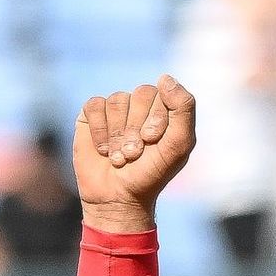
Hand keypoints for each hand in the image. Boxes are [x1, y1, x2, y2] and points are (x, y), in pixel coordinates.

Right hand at [71, 79, 197, 232]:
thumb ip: (183, 109)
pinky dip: (99, 130)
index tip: (152, 141)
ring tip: (119, 156)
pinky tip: (103, 149)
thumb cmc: (151, 174)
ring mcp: (115, 109)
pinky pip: (95, 106)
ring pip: (117, 101)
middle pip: (140, 94)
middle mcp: (139, 105)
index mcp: (164, 108)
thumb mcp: (178, 145)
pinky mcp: (91, 116)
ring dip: (118, 134)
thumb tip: (164, 77)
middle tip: (134, 153)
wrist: (118, 198)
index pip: (162, 93)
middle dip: (136, 128)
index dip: (155, 119)